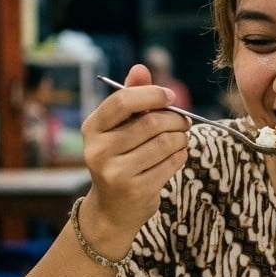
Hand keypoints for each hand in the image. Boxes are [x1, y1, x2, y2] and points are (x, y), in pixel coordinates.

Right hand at [78, 63, 190, 244]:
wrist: (112, 209)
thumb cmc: (119, 158)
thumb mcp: (118, 127)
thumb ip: (131, 97)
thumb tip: (141, 68)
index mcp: (92, 128)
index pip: (122, 101)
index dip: (152, 94)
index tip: (170, 96)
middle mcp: (98, 150)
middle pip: (150, 123)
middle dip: (175, 119)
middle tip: (184, 121)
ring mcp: (115, 172)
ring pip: (164, 143)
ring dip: (181, 138)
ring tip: (180, 138)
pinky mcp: (135, 190)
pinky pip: (170, 164)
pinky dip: (180, 156)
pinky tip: (176, 155)